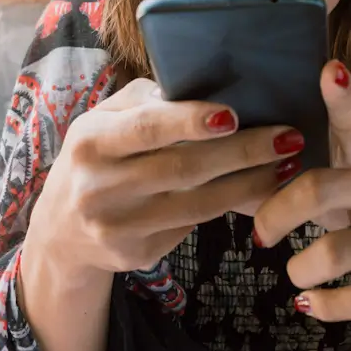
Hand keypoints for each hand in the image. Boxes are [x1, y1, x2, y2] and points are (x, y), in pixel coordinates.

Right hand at [29, 79, 304, 274]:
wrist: (62, 228)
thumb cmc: (98, 155)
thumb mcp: (106, 120)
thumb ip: (149, 103)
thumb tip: (213, 95)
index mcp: (90, 141)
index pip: (146, 128)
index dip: (191, 121)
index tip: (235, 115)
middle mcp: (99, 187)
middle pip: (184, 169)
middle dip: (244, 152)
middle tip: (289, 137)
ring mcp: (118, 227)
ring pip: (199, 205)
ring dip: (250, 183)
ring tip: (288, 164)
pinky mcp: (137, 254)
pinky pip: (194, 227)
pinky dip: (231, 207)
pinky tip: (260, 191)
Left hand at [253, 61, 350, 321]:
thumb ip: (323, 183)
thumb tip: (251, 189)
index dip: (342, 99)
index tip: (328, 71)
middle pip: (321, 190)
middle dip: (277, 215)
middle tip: (261, 235)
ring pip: (337, 251)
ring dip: (302, 270)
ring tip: (296, 276)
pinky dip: (326, 306)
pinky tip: (313, 305)